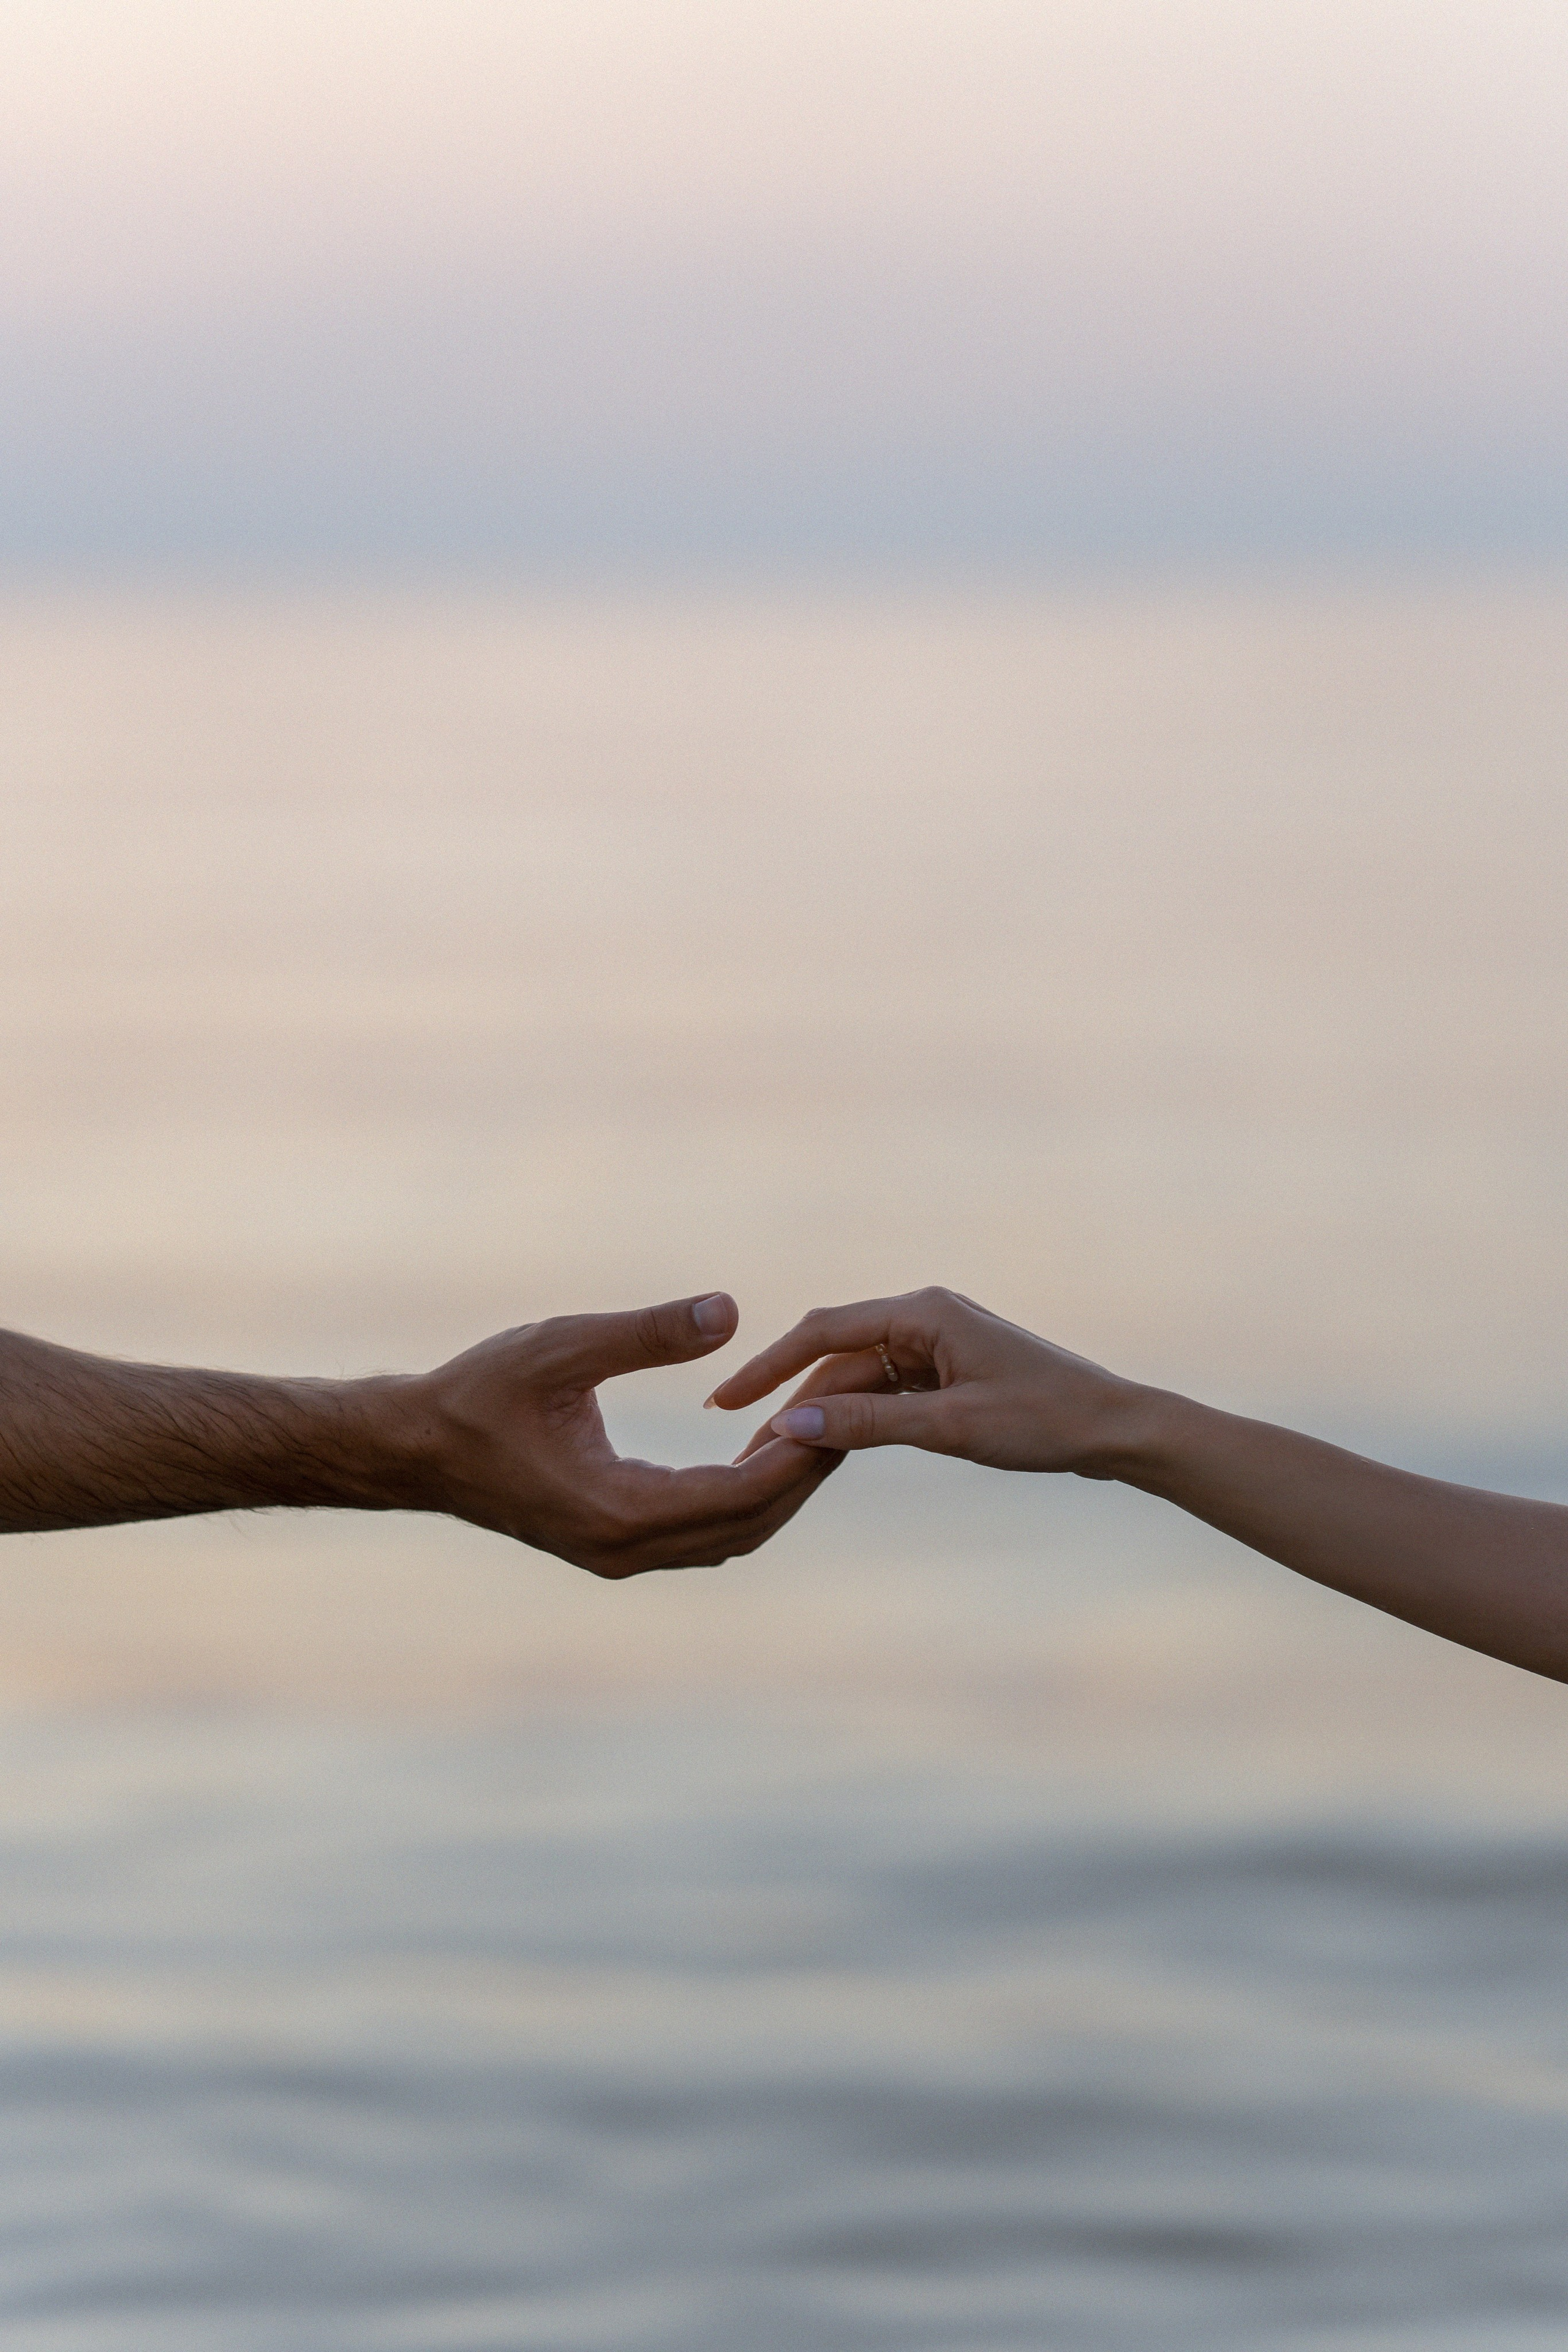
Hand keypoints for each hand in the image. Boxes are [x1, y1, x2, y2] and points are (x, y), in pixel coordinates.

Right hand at [405, 1291, 841, 1574]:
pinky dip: (741, 1496)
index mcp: (618, 1511)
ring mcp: (619, 1554)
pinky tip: (760, 1450)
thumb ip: (646, 1332)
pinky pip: (701, 1532)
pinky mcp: (614, 1544)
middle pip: (747, 1525)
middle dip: (802, 1474)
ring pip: (729, 1537)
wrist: (414, 1448)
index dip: (796, 1455)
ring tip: (818, 1429)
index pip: (739, 1496)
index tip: (838, 1410)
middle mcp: (625, 1549)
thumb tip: (730, 1308)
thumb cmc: (478, 1392)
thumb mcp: (561, 1347)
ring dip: (776, 1489)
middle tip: (850, 1415)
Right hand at [707, 1286, 1145, 1474]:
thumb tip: (793, 1424)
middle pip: (836, 1357)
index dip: (767, 1367)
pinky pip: (885, 1392)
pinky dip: (856, 1418)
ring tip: (775, 1460)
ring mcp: (935, 1345)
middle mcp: (923, 1318)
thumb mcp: (952, 1427)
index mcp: (923, 1312)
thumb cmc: (1046, 1420)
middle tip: (742, 1449)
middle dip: (789, 1401)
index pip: (823, 1332)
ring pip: (858, 1379)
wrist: (1115, 1427)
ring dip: (821, 1415)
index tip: (723, 1402)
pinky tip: (827, 1450)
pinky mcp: (946, 1372)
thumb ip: (870, 1423)